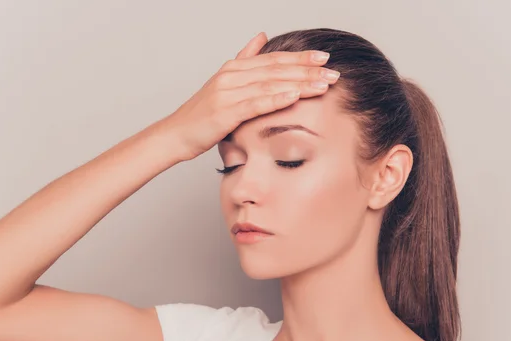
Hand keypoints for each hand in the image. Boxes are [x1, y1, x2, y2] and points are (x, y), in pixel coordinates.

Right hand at [159, 32, 339, 160]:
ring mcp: (227, 93)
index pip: (274, 59)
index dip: (301, 58)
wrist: (175, 134)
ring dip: (300, 84)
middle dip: (308, 71)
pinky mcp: (224, 112)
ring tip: (324, 85)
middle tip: (334, 73)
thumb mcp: (224, 83)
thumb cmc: (202, 114)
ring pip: (270, 85)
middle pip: (276, 70)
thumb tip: (262, 36)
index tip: (325, 58)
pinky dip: (276, 99)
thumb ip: (244, 59)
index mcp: (234, 68)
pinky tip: (295, 96)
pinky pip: (255, 104)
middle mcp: (231, 76)